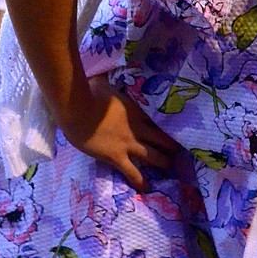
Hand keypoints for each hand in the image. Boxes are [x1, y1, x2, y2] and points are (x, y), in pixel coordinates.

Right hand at [57, 75, 181, 191]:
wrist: (77, 109)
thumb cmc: (87, 93)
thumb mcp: (102, 82)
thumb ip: (107, 78)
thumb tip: (103, 69)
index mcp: (136, 110)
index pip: (158, 120)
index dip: (167, 125)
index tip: (174, 128)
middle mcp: (138, 128)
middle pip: (162, 139)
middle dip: (171, 146)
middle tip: (179, 151)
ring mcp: (129, 144)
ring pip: (154, 157)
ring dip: (163, 162)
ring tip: (170, 167)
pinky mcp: (117, 157)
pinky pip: (133, 172)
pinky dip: (141, 181)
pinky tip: (147, 189)